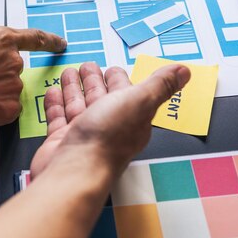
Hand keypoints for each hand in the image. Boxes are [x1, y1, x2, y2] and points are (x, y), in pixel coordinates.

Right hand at [30, 62, 189, 177]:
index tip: (112, 68)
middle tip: (86, 66)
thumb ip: (160, 85)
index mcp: (130, 118)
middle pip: (101, 97)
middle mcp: (108, 126)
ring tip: (68, 73)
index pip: (126, 93)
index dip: (120, 79)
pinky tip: (53, 91)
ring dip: (74, 88)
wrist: (74, 171)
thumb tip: (185, 71)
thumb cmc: (107, 139)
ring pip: (78, 105)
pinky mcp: (62, 140)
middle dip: (94, 80)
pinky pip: (59, 117)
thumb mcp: (140, 102)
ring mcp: (84, 134)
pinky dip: (56, 103)